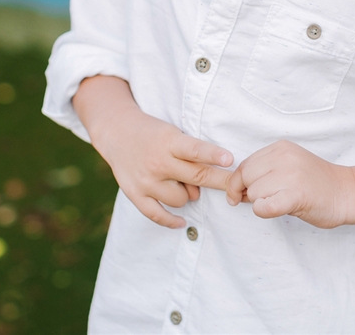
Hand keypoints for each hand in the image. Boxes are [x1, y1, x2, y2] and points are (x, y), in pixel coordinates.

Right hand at [74, 76, 232, 228]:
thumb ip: (188, 158)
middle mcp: (158, 162)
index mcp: (169, 141)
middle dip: (220, 182)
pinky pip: (156, 215)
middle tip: (237, 188)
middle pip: (196, 177)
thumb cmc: (154, 133)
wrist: (117, 131)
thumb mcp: (172, 134)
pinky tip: (182, 222)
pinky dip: (171, 221)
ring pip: (181, 199)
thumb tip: (199, 192)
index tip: (230, 160)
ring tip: (179, 181)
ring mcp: (146, 180)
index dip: (213, 155)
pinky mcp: (135, 194)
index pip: (195, 150)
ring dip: (187, 194)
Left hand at [224, 140, 352, 228]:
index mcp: (280, 148)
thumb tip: (234, 191)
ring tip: (282, 202)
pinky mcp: (296, 195)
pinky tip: (276, 210)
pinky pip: (263, 206)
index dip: (238, 183)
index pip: (245, 165)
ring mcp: (291, 175)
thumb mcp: (289, 167)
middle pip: (246, 177)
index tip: (239, 196)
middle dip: (249, 193)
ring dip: (261, 203)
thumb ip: (264, 173)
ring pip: (253, 193)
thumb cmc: (316, 184)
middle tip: (266, 200)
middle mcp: (284, 157)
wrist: (347, 193)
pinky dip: (264, 211)